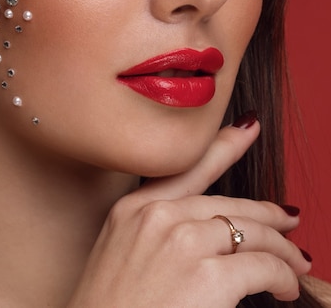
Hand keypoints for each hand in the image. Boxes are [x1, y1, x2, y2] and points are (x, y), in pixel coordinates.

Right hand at [68, 116, 310, 306]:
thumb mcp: (120, 254)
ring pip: (251, 233)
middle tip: (288, 221)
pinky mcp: (207, 277)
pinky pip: (261, 267)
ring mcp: (182, 243)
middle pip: (229, 204)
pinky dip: (281, 276)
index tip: (249, 128)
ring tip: (294, 263)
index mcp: (132, 208)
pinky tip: (283, 287)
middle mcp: (157, 216)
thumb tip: (203, 233)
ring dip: (280, 250)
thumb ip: (155, 232)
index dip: (225, 145)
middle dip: (266, 215)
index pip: (189, 168)